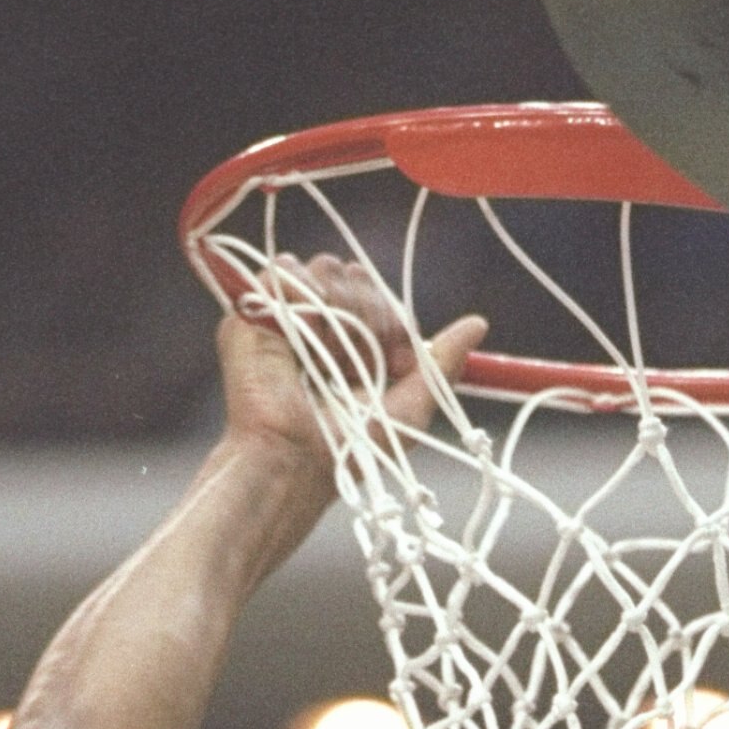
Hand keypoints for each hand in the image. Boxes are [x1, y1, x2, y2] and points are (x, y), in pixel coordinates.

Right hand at [217, 250, 487, 477]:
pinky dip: (302, 302)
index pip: (375, 292)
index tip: (390, 362)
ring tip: (323, 360)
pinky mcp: (249, 309)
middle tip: (353, 364)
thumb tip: (479, 323)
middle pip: (352, 273)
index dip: (388, 319)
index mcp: (346, 339)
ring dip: (337, 313)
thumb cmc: (349, 450)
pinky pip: (285, 270)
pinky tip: (301, 340)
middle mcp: (314, 321)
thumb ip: (441, 365)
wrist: (296, 460)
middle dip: (365, 314)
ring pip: (324, 268)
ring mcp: (280, 313)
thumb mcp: (410, 407)